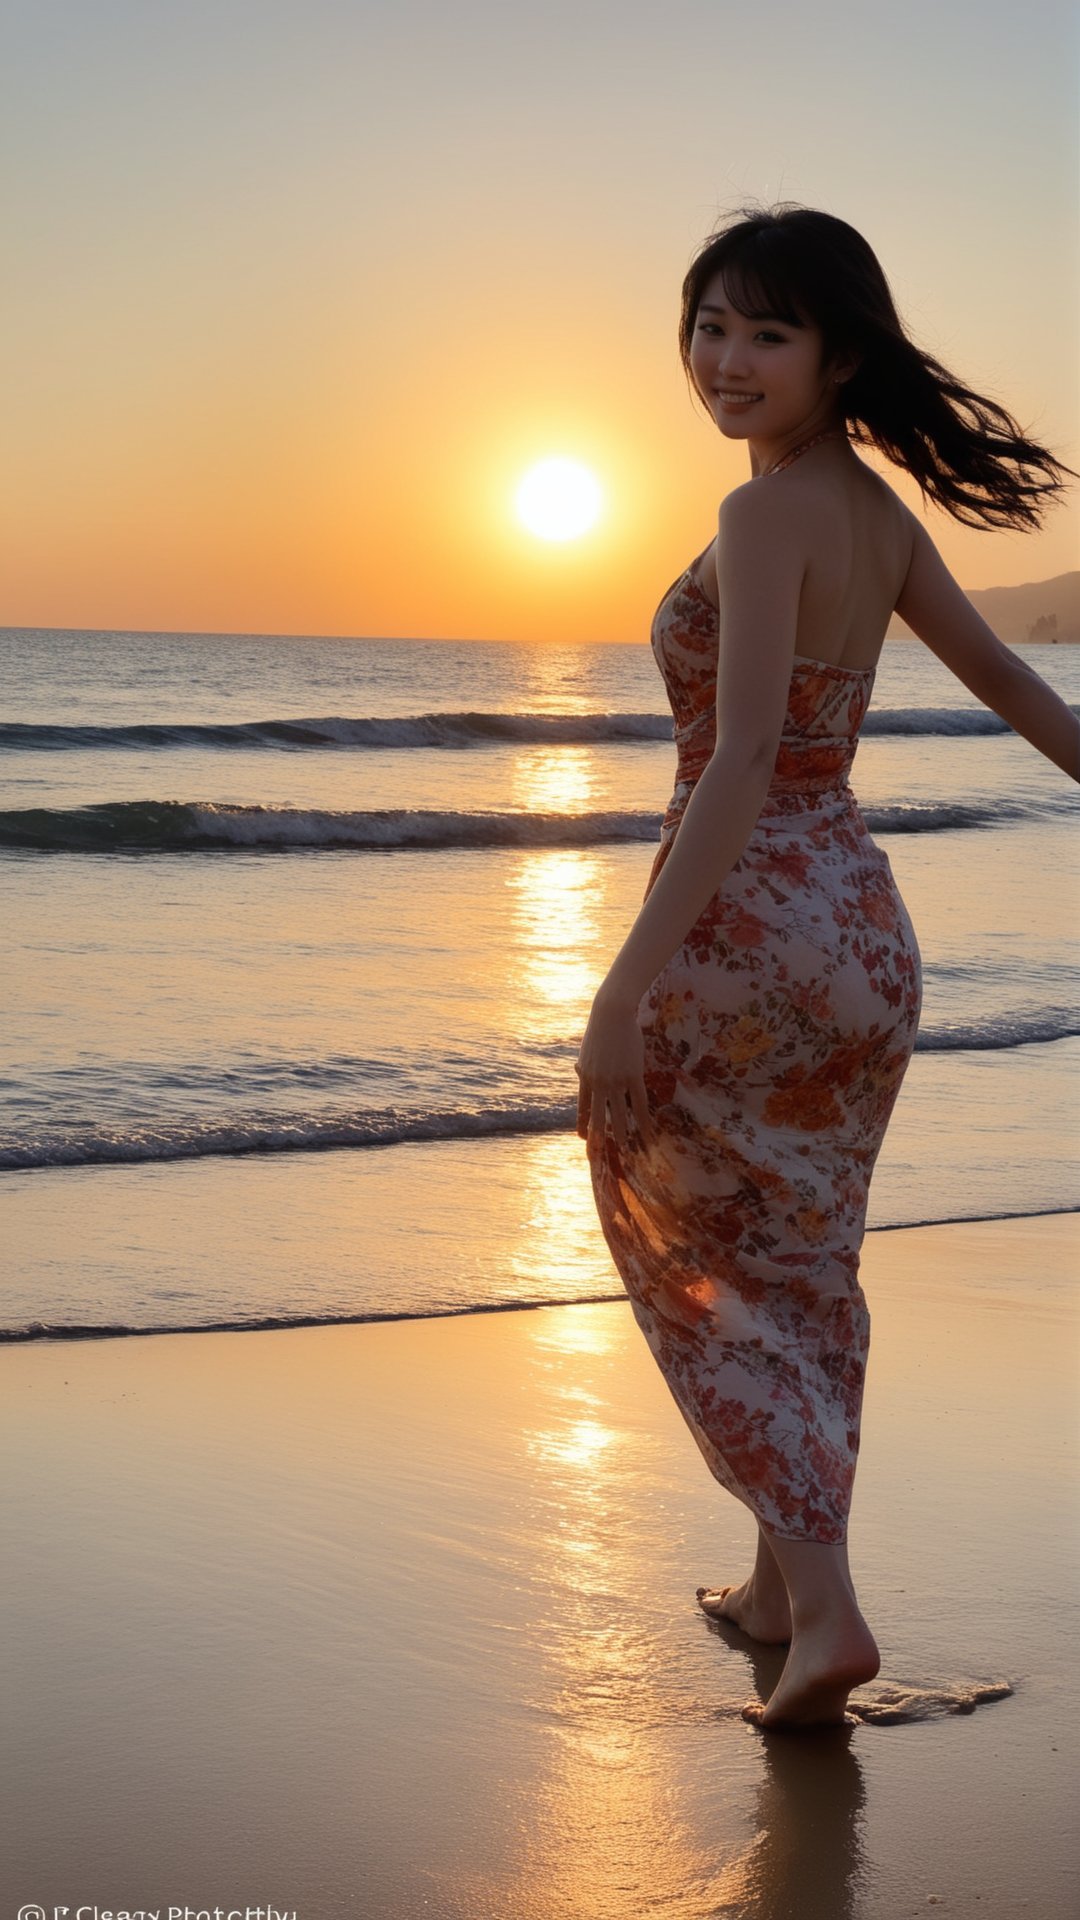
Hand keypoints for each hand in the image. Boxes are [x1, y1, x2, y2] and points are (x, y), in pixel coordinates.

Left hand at [574, 988, 654, 1158]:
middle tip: (597, 1155)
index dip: (582, 1122)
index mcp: (585, 1076)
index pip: (581, 1106)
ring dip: (622, 1132)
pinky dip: (644, 1120)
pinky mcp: (632, 1075)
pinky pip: (639, 1103)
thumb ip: (585, 1065)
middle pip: (597, 1115)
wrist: (611, 1013)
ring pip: (619, 1113)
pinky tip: (647, 1132)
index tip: (581, 1138)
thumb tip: (579, 1070)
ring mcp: (615, 1080)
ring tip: (625, 1148)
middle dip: (597, 1136)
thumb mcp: (587, 1050)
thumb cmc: (600, 1029)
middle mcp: (598, 1082)